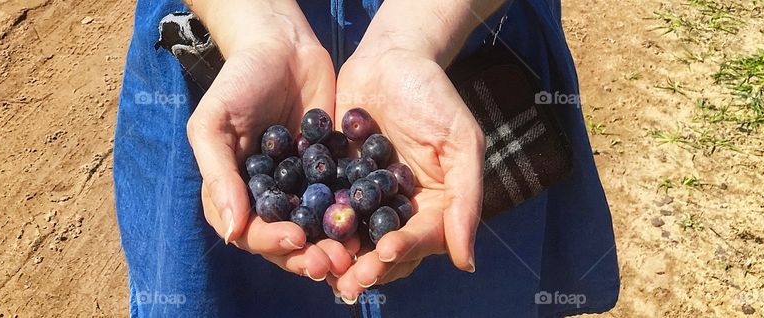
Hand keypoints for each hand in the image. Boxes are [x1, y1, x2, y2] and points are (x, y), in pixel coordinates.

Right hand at [186, 1, 355, 280]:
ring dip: (334, 246)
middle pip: (287, 242)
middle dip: (309, 256)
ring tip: (354, 255)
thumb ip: (219, 176)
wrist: (283, 47)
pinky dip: (356, 216)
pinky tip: (373, 224)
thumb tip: (232, 233)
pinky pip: (344, 201)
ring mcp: (302, 190)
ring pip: (318, 230)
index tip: (295, 240)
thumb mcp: (214, 124)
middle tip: (333, 262)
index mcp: (235, 194)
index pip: (250, 233)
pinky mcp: (333, 174)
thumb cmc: (239, 82)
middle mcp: (269, 200)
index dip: (271, 243)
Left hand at [329, 48, 485, 300]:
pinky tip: (297, 233)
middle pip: (382, 249)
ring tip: (319, 267)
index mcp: (433, 205)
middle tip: (347, 281)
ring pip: (351, 237)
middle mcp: (397, 209)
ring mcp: (363, 198)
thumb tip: (466, 262)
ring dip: (336, 256)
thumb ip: (465, 199)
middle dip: (366, 267)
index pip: (419, 239)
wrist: (391, 57)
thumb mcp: (461, 141)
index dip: (403, 249)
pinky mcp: (333, 181)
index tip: (385, 253)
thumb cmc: (434, 94)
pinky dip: (311, 224)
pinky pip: (322, 209)